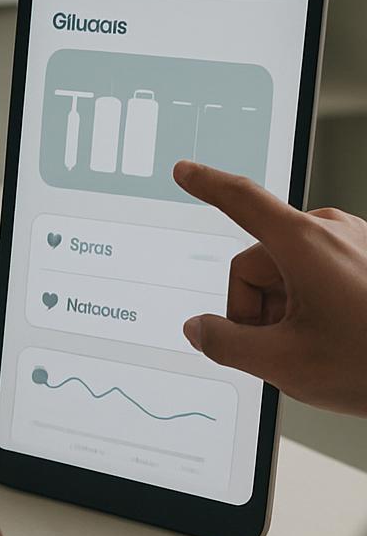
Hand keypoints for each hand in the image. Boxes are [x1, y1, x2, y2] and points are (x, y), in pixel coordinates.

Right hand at [175, 160, 366, 413]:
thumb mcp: (284, 364)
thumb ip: (226, 344)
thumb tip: (200, 329)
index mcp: (303, 242)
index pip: (239, 200)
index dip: (206, 186)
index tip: (185, 172)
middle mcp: (330, 231)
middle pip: (260, 262)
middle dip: (257, 309)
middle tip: (278, 352)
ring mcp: (354, 242)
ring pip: (290, 271)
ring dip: (287, 310)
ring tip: (317, 348)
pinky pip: (320, 272)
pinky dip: (314, 304)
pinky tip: (336, 338)